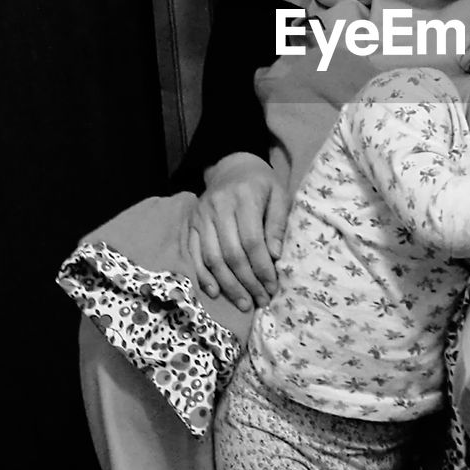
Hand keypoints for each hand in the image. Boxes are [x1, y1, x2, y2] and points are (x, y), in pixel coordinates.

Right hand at [185, 152, 289, 311]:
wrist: (231, 166)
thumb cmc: (261, 184)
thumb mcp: (278, 195)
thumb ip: (277, 224)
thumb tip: (276, 257)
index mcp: (244, 197)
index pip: (252, 241)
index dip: (262, 268)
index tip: (272, 287)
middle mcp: (219, 207)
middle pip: (232, 253)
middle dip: (247, 282)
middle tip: (260, 300)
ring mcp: (201, 216)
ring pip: (212, 258)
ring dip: (228, 285)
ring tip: (243, 303)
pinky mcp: (191, 223)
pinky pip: (194, 254)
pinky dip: (203, 276)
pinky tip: (215, 292)